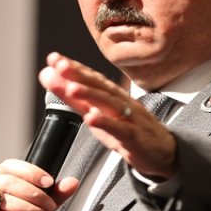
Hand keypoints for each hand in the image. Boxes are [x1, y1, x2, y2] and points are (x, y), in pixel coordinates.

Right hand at [0, 159, 78, 210]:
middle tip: (51, 208)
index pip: (11, 166)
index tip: (49, 182)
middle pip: (10, 182)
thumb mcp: (29, 207)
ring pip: (6, 199)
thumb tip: (72, 182)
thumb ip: (51, 195)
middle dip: (35, 195)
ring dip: (31, 210)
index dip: (31, 171)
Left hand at [38, 52, 177, 178]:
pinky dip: (106, 122)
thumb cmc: (127, 131)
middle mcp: (121, 102)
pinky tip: (92, 118)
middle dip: (79, 74)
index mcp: (111, 95)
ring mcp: (130, 118)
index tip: (54, 58)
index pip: (91, 77)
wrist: (162, 152)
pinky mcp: (136, 137)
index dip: (73, 67)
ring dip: (90, 95)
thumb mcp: (97, 114)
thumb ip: (73, 99)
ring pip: (110, 103)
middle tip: (59, 65)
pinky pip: (121, 129)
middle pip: (100, 85)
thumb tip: (48, 77)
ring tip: (71, 89)